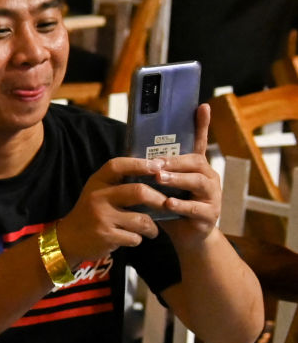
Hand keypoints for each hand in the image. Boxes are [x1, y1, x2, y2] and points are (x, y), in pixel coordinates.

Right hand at [55, 157, 166, 266]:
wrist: (68, 239)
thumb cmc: (90, 213)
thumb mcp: (97, 193)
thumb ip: (118, 184)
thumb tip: (154, 173)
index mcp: (96, 182)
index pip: (119, 166)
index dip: (140, 164)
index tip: (158, 165)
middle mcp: (98, 197)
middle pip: (138, 192)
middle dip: (158, 200)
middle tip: (167, 205)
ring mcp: (102, 217)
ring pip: (141, 220)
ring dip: (152, 227)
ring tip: (151, 230)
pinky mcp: (106, 236)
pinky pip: (134, 237)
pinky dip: (138, 239)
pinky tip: (132, 238)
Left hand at [152, 104, 221, 248]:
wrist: (187, 237)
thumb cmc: (171, 207)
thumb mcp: (162, 186)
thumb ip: (154, 171)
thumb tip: (129, 153)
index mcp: (196, 169)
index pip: (200, 143)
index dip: (202, 125)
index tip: (202, 106)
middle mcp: (208, 178)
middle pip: (197, 162)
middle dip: (176, 161)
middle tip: (156, 163)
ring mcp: (212, 196)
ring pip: (199, 182)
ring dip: (178, 180)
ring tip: (160, 179)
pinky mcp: (209, 215)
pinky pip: (197, 208)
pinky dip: (181, 206)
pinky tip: (168, 204)